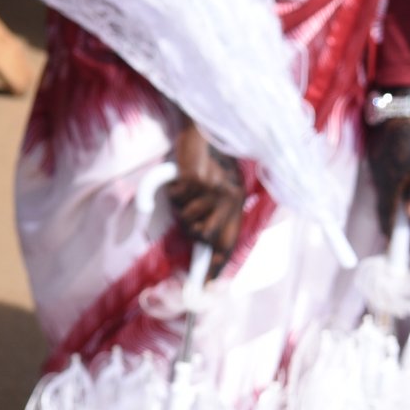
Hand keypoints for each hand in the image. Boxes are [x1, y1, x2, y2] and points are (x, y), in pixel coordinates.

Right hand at [167, 122, 246, 258]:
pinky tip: (181, 173)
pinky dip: (172, 188)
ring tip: (186, 184)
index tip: (204, 285)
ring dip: (180, 204)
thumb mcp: (215, 186)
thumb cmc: (205, 155)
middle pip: (203, 235)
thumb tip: (200, 239)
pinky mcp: (196, 179)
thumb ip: (211, 212)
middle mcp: (230, 198)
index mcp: (237, 201)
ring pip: (187, 217)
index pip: (228, 242)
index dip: (215, 266)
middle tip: (188, 210)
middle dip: (190, 227)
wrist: (204, 123)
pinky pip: (176, 198)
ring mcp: (214, 189)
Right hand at [366, 107, 409, 231]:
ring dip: (395, 195)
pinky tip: (404, 175)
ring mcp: (373, 163)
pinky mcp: (374, 153)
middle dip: (396, 212)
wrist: (404, 103)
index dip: (390, 230)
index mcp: (392, 180)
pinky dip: (391, 181)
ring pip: (383, 188)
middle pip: (384, 202)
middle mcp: (378, 175)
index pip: (387, 213)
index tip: (394, 244)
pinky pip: (382, 175)